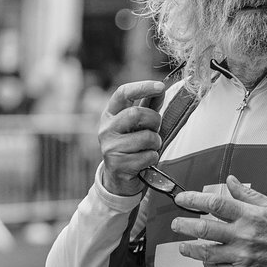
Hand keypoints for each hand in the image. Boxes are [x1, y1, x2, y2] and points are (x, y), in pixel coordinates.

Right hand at [98, 80, 171, 195]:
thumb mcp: (136, 126)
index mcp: (109, 115)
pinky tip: (145, 162)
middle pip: (137, 114)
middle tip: (155, 129)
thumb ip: (147, 107)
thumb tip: (161, 89)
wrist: (118, 180)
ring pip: (146, 137)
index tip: (161, 86)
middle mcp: (106, 129)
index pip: (123, 93)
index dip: (142, 87)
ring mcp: (110, 147)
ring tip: (149, 148)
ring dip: (155, 143)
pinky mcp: (118, 164)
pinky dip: (153, 158)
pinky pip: (148, 156)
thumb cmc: (131, 147)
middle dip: (154, 121)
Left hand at [170, 176, 266, 266]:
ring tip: (182, 246)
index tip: (181, 199)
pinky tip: (205, 261)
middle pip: (204, 229)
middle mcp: (244, 236)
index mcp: (250, 216)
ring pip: (207, 253)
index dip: (194, 200)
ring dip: (190, 249)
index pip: (215, 204)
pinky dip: (209, 264)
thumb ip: (249, 195)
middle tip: (175, 223)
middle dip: (184, 225)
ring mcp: (243, 256)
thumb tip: (231, 181)